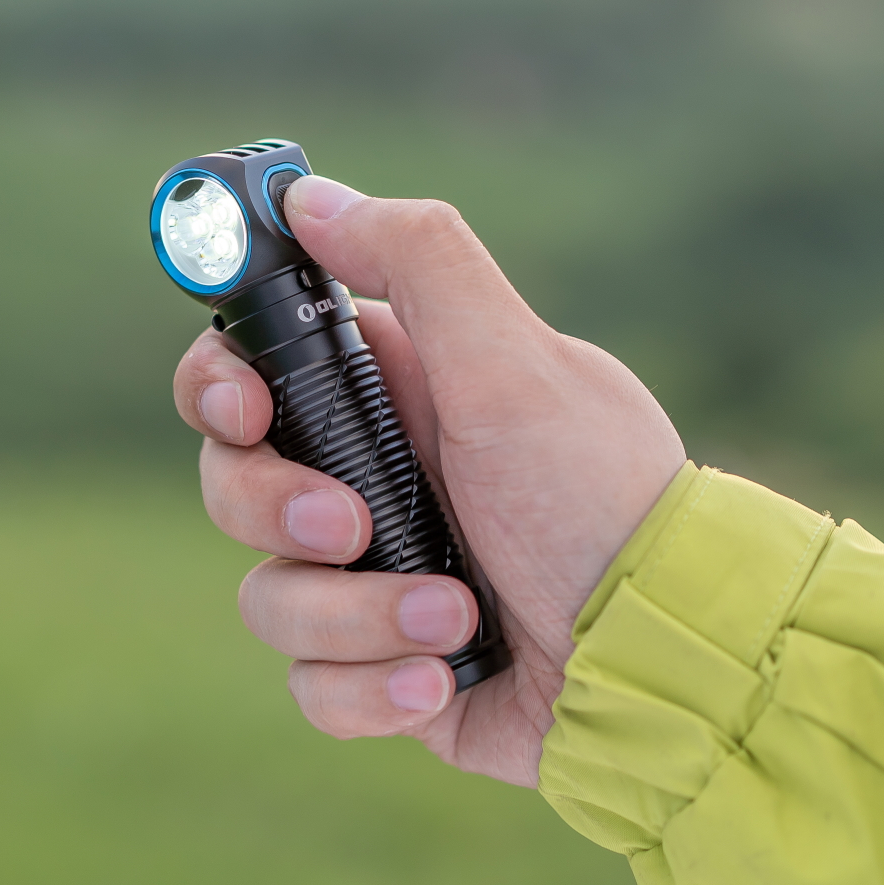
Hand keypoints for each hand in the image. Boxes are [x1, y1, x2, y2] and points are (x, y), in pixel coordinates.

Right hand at [172, 175, 683, 786]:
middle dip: (276, 507)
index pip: (250, 363)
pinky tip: (446, 680)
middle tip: (351, 524)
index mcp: (393, 390)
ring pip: (271, 595)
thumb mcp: (517, 364)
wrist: (664, 662)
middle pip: (232, 479)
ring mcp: (373, 577)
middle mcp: (371, 476)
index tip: (243, 406)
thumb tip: (312, 195)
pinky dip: (374, 689)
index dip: (218, 381)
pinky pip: (315, 685)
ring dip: (358, 615)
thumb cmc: (602, 498)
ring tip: (455, 616)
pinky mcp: (383, 670)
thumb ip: (418, 262)